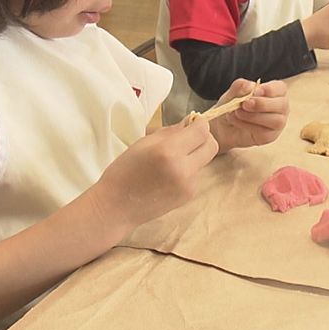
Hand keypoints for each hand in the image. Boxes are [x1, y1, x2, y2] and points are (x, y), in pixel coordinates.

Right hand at [93, 120, 217, 227]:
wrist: (117, 207)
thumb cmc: (124, 170)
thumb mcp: (143, 143)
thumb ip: (171, 132)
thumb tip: (190, 123)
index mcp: (169, 152)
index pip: (202, 131)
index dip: (199, 123)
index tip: (191, 123)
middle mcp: (183, 169)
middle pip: (212, 145)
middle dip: (204, 138)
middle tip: (188, 138)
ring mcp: (189, 185)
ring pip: (205, 160)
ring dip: (195, 154)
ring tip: (172, 159)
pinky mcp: (189, 196)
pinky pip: (197, 174)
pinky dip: (189, 169)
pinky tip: (170, 174)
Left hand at [208, 79, 288, 149]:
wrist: (223, 126)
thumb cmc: (232, 105)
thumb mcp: (232, 94)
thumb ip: (240, 87)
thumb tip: (250, 86)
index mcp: (275, 92)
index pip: (280, 88)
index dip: (270, 89)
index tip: (255, 91)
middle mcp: (280, 107)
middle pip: (282, 105)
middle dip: (262, 104)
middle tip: (245, 104)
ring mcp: (277, 123)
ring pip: (276, 120)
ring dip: (254, 116)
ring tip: (237, 112)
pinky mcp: (269, 136)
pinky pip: (264, 132)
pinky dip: (248, 126)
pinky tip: (237, 121)